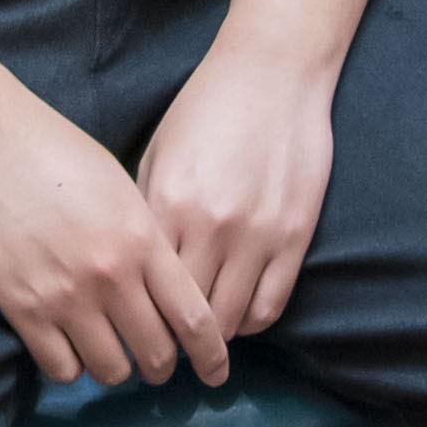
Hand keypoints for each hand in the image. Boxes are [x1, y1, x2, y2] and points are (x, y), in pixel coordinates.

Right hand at [0, 91, 229, 387]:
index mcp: (142, 239)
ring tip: (108, 349)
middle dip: (161, 366)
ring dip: (116, 367)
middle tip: (154, 360)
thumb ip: (147, 239)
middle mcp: (111, 275)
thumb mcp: (121, 187)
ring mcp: (65, 296)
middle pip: (156, 354)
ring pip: (110, 371)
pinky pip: (61, 369)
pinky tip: (69, 344)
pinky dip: (71, 366)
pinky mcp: (22, 309)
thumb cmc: (55, 150)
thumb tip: (167, 288)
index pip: (194, 319)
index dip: (211, 356)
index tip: (215, 373)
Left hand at [138, 47, 335, 349]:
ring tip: (199, 343)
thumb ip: (145, 212)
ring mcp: (258, 235)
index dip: (137, 320)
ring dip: (212, 340)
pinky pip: (270, 305)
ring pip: (229, 321)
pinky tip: (236, 318)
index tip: (131, 334)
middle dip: (171, 342)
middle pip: (185, 317)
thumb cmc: (206, 108)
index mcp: (168, 205)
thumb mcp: (158, 154)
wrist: (273, 73)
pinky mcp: (295, 237)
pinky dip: (250, 323)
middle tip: (163, 353)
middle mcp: (211, 227)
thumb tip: (131, 268)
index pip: (145, 290)